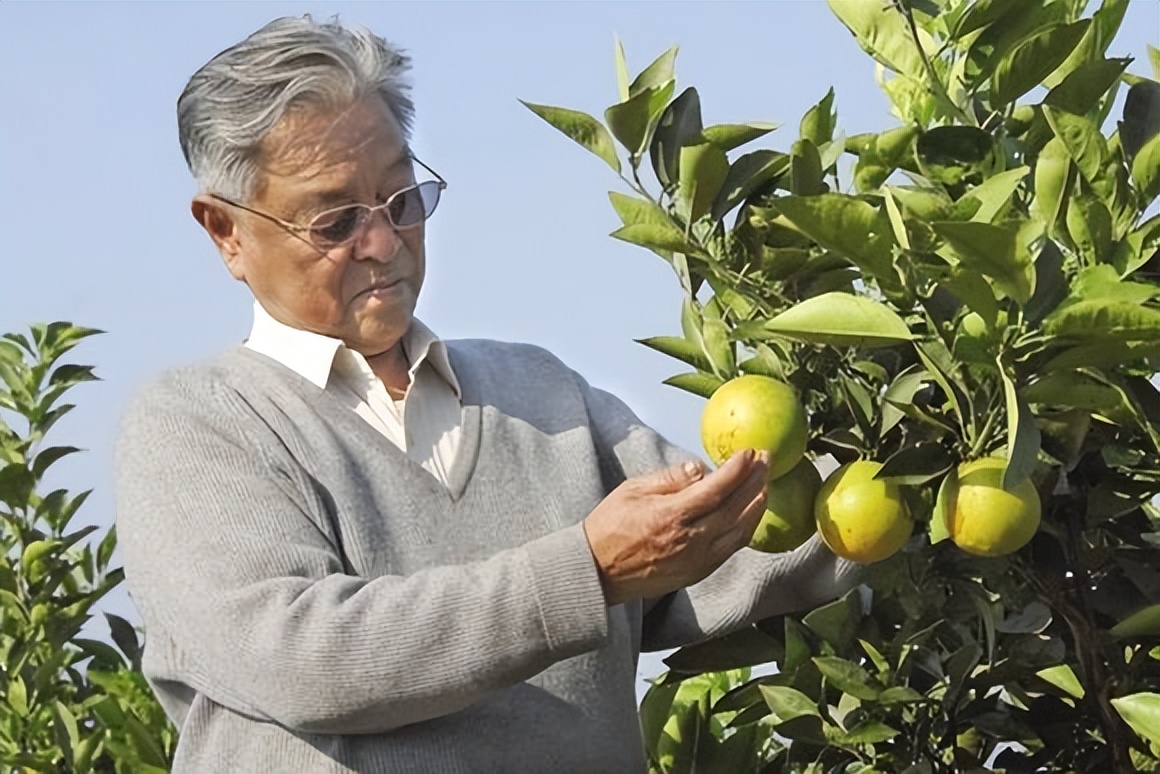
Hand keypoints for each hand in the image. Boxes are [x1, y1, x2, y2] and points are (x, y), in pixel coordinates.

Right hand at [582, 450, 769, 605]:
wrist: (598, 572)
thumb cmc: (610, 528)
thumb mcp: (632, 491)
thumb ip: (669, 478)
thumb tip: (700, 468)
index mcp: (671, 516)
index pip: (716, 489)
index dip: (737, 470)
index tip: (750, 453)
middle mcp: (689, 540)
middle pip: (735, 508)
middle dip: (755, 481)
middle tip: (766, 460)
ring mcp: (697, 560)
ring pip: (740, 531)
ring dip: (757, 505)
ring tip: (765, 484)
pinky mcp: (699, 572)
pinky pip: (731, 548)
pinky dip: (746, 528)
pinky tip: (750, 513)